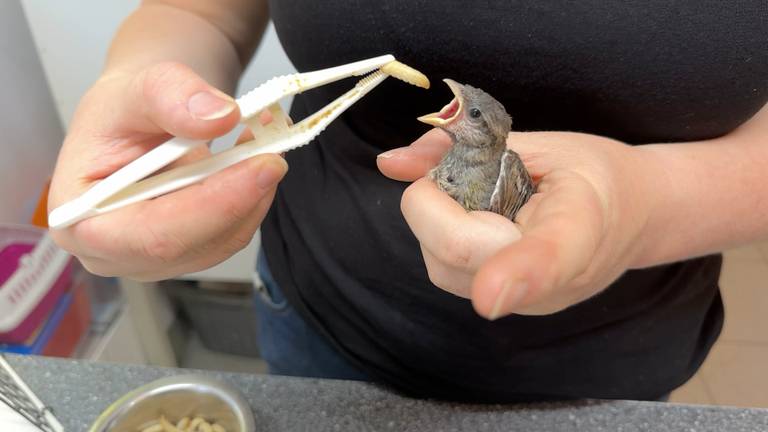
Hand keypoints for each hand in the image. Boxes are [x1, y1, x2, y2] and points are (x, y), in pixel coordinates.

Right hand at [48, 62, 287, 280]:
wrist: (141, 118)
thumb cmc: (123, 111)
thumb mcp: (139, 85)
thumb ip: (172, 95)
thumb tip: (219, 117)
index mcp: (80, 219)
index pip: (150, 235)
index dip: (210, 207)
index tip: (259, 167)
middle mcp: (115, 252)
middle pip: (192, 245)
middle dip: (241, 198)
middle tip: (274, 151)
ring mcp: (155, 258)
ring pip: (223, 240)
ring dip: (254, 192)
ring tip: (263, 140)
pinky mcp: (190, 250)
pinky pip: (235, 231)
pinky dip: (255, 194)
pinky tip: (255, 158)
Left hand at [378, 128, 658, 317]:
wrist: (634, 215)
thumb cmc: (590, 173)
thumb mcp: (541, 142)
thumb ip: (464, 147)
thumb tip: (390, 161)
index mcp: (580, 224)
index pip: (548, 256)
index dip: (516, 274)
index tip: (489, 295)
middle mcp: (554, 279)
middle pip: (460, 254)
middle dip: (431, 203)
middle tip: (460, 173)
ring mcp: (529, 300)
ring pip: (442, 266)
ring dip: (436, 221)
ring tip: (478, 197)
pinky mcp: (509, 305)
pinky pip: (448, 272)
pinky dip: (443, 237)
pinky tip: (477, 219)